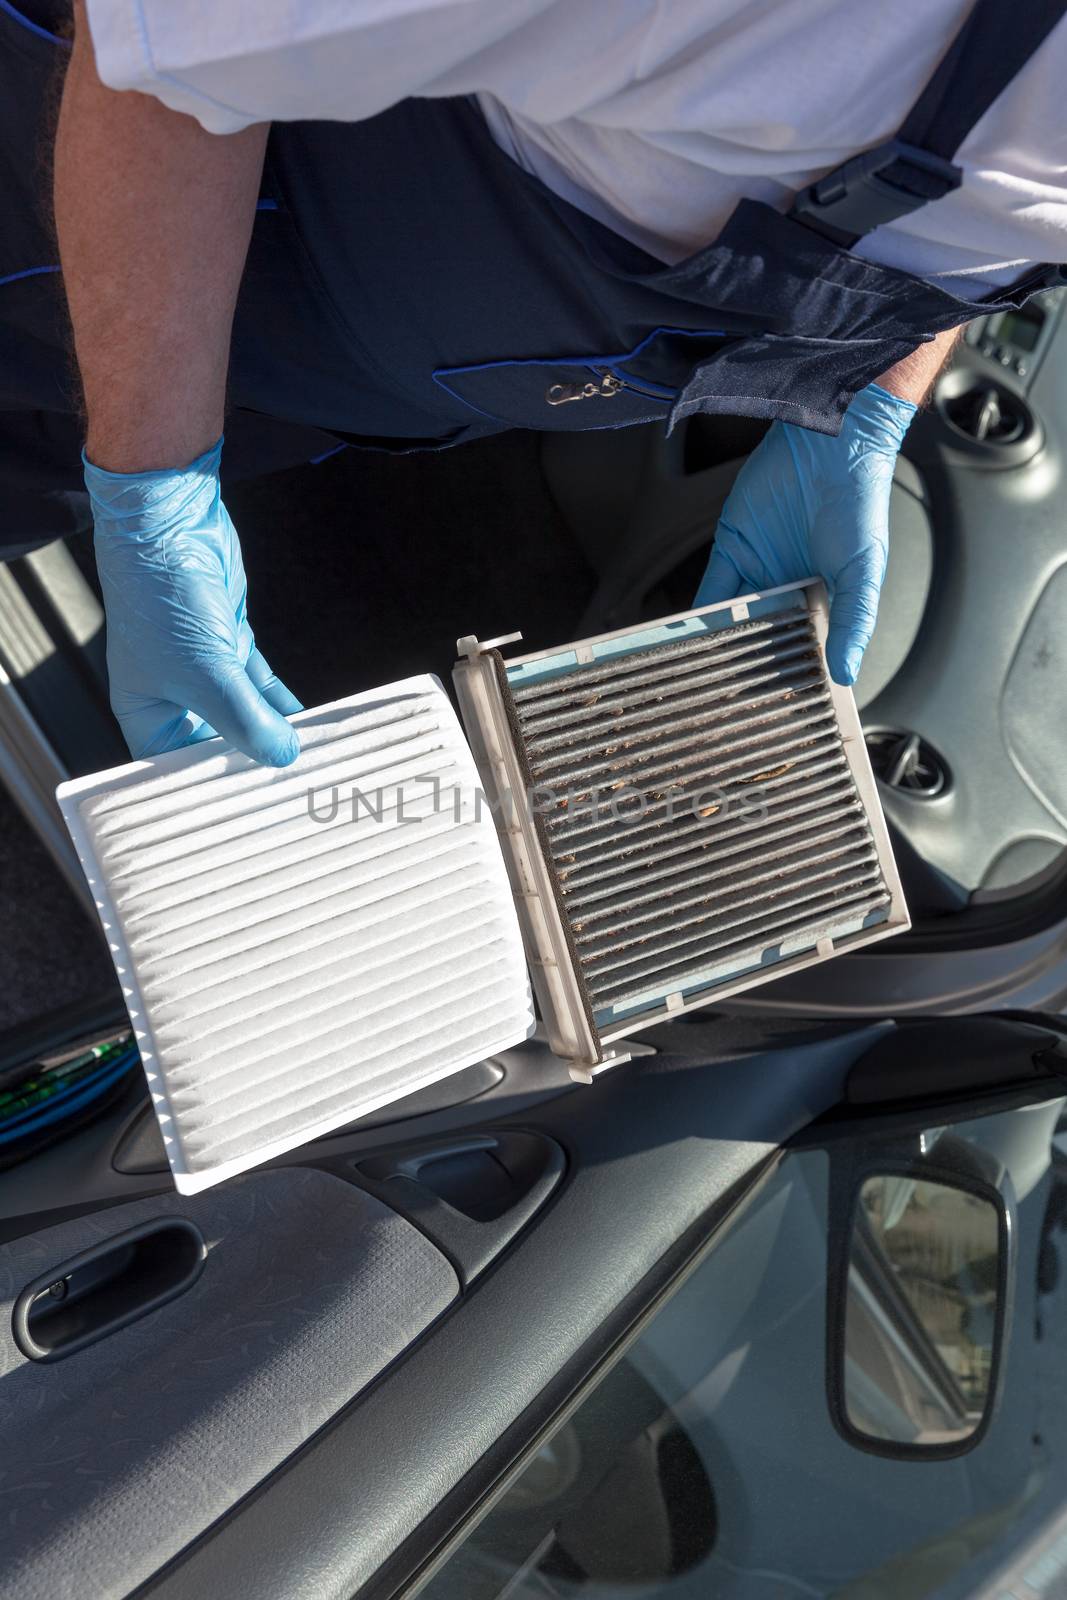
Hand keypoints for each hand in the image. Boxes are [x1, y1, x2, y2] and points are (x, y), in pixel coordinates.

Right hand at [86, 437, 301, 764]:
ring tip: (306, 763)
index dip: (209, 790)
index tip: (249, 812)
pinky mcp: (228, 641)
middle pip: (213, 745)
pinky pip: (258, 685)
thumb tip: (284, 756)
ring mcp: (202, 667)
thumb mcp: (208, 673)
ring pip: (241, 714)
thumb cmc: (162, 598)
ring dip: (272, 733)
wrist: (168, 522)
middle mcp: (170, 694)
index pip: (175, 769)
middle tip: (288, 792)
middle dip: (248, 764)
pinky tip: (304, 723)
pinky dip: (280, 703)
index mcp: (144, 712)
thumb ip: (246, 720)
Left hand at [694, 383, 916, 685]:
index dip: (792, 673)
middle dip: (747, 665)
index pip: (803, 646)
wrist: (831, 444)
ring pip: (733, 618)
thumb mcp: (863, 571)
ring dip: (719, 643)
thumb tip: (846, 671)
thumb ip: (852, 621)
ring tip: (706, 679)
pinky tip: (691, 639)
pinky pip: (712, 590)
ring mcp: (758, 570)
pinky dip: (701, 614)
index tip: (779, 707)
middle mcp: (788, 589)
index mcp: (823, 599)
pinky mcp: (733, 549)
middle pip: (762, 636)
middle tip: (731, 702)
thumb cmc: (860, 503)